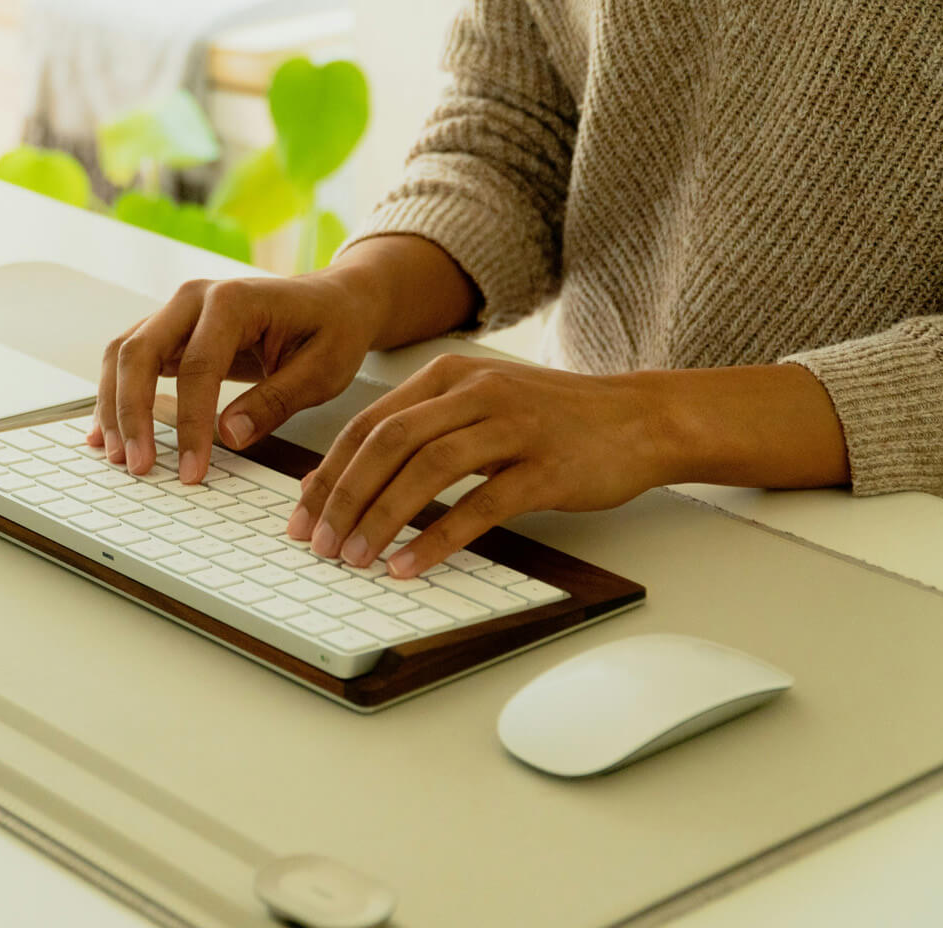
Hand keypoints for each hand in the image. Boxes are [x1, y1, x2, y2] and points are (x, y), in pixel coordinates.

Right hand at [88, 234, 482, 482]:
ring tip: (117, 456)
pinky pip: (130, 360)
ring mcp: (177, 312)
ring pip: (123, 354)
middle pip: (139, 352)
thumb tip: (228, 435)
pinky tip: (108, 432)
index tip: (191, 470)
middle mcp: (195, 298)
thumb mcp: (323, 369)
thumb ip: (276, 400)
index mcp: (235, 300)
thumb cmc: (333, 329)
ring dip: (113, 406)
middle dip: (132, 413)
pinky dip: (115, 395)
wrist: (334, 300)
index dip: (190, 424)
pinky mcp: (171, 331)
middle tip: (136, 466)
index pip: (199, 367)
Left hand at [289, 355, 673, 576]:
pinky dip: (438, 538)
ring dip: (383, 518)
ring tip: (355, 560)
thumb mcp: (480, 405)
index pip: (369, 423)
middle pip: (388, 442)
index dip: (329, 472)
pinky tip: (411, 566)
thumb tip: (348, 481)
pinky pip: (480, 505)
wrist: (640, 418)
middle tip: (318, 543)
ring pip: (428, 470)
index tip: (301, 515)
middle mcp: (475, 392)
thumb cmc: (551, 419)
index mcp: (449, 375)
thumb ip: (420, 431)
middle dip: (344, 497)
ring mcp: (513, 426)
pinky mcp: (546, 467)